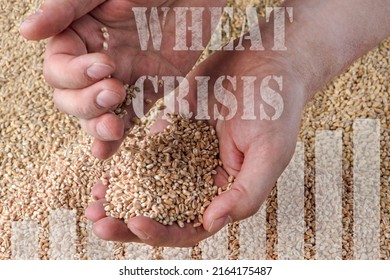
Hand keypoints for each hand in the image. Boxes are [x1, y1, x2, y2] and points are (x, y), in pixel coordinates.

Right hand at [20, 0, 225, 158]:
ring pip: (94, 114)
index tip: (105, 64)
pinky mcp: (147, 91)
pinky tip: (105, 153)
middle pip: (69, 98)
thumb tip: (26, 32)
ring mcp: (121, 79)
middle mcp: (96, 61)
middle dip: (86, 102)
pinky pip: (128, 117)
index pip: (57, 68)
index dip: (73, 74)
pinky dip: (116, 138)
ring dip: (96, 126)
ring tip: (113, 125)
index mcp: (80, 36)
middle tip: (114, 89)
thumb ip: (68, 9)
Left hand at [86, 46, 307, 246]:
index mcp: (225, 193)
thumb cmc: (275, 108)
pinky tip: (106, 165)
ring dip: (121, 195)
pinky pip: (145, 152)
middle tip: (98, 220)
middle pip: (162, 212)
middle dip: (129, 220)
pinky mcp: (173, 131)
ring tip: (94, 197)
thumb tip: (211, 223)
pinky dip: (125, 162)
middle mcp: (202, 180)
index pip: (191, 227)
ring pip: (148, 186)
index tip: (135, 220)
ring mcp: (186, 156)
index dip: (163, 231)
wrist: (264, 61)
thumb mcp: (270, 153)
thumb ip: (246, 193)